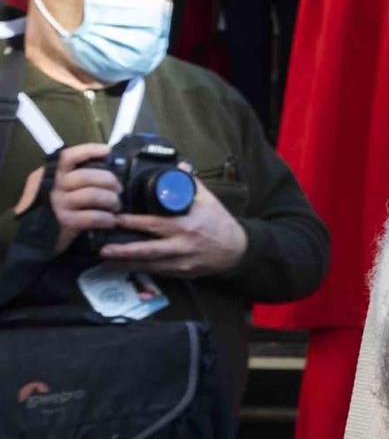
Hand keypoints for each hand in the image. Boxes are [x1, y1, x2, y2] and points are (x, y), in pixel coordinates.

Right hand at [15, 145, 120, 255]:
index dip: (89, 151)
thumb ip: (70, 176)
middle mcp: (52, 186)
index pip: (68, 157)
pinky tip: (111, 221)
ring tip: (116, 206)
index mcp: (49, 174)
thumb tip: (103, 165)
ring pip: (94, 195)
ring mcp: (58, 204)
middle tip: (118, 189)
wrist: (28, 235)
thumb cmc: (47, 207)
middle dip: (109, 181)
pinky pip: (94, 216)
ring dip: (111, 200)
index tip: (108, 151)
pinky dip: (107, 219)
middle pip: (88, 176)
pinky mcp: (65, 222)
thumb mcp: (52, 186)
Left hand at [98, 177, 247, 278]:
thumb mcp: (209, 201)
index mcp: (187, 224)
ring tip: (105, 258)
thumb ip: (191, 184)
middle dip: (123, 248)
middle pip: (148, 248)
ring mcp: (181, 260)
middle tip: (102, 244)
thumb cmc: (220, 223)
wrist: (236, 250)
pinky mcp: (181, 272)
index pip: (155, 223)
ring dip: (125, 262)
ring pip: (149, 264)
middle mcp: (182, 244)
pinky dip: (137, 269)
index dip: (133, 222)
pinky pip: (155, 271)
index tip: (115, 217)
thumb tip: (177, 166)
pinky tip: (122, 266)